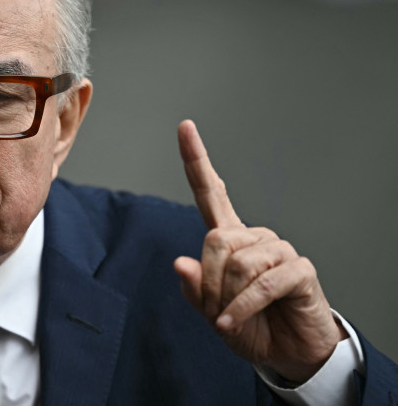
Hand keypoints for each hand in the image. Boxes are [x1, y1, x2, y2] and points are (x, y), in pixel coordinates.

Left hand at [173, 119, 345, 382]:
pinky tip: (234, 322)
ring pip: (237, 263)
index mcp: (229, 239)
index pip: (210, 192)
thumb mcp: (211, 312)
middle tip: (215, 309)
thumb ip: (195, 288)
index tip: (185, 127)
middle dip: (207, 282)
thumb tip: (180, 263)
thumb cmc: (249, 327)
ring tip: (232, 317)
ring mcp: (278, 250)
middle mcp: (253, 237)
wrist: (287, 354)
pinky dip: (243, 307)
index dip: (197, 161)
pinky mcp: (299, 269)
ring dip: (226, 298)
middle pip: (215, 241)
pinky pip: (263, 282)